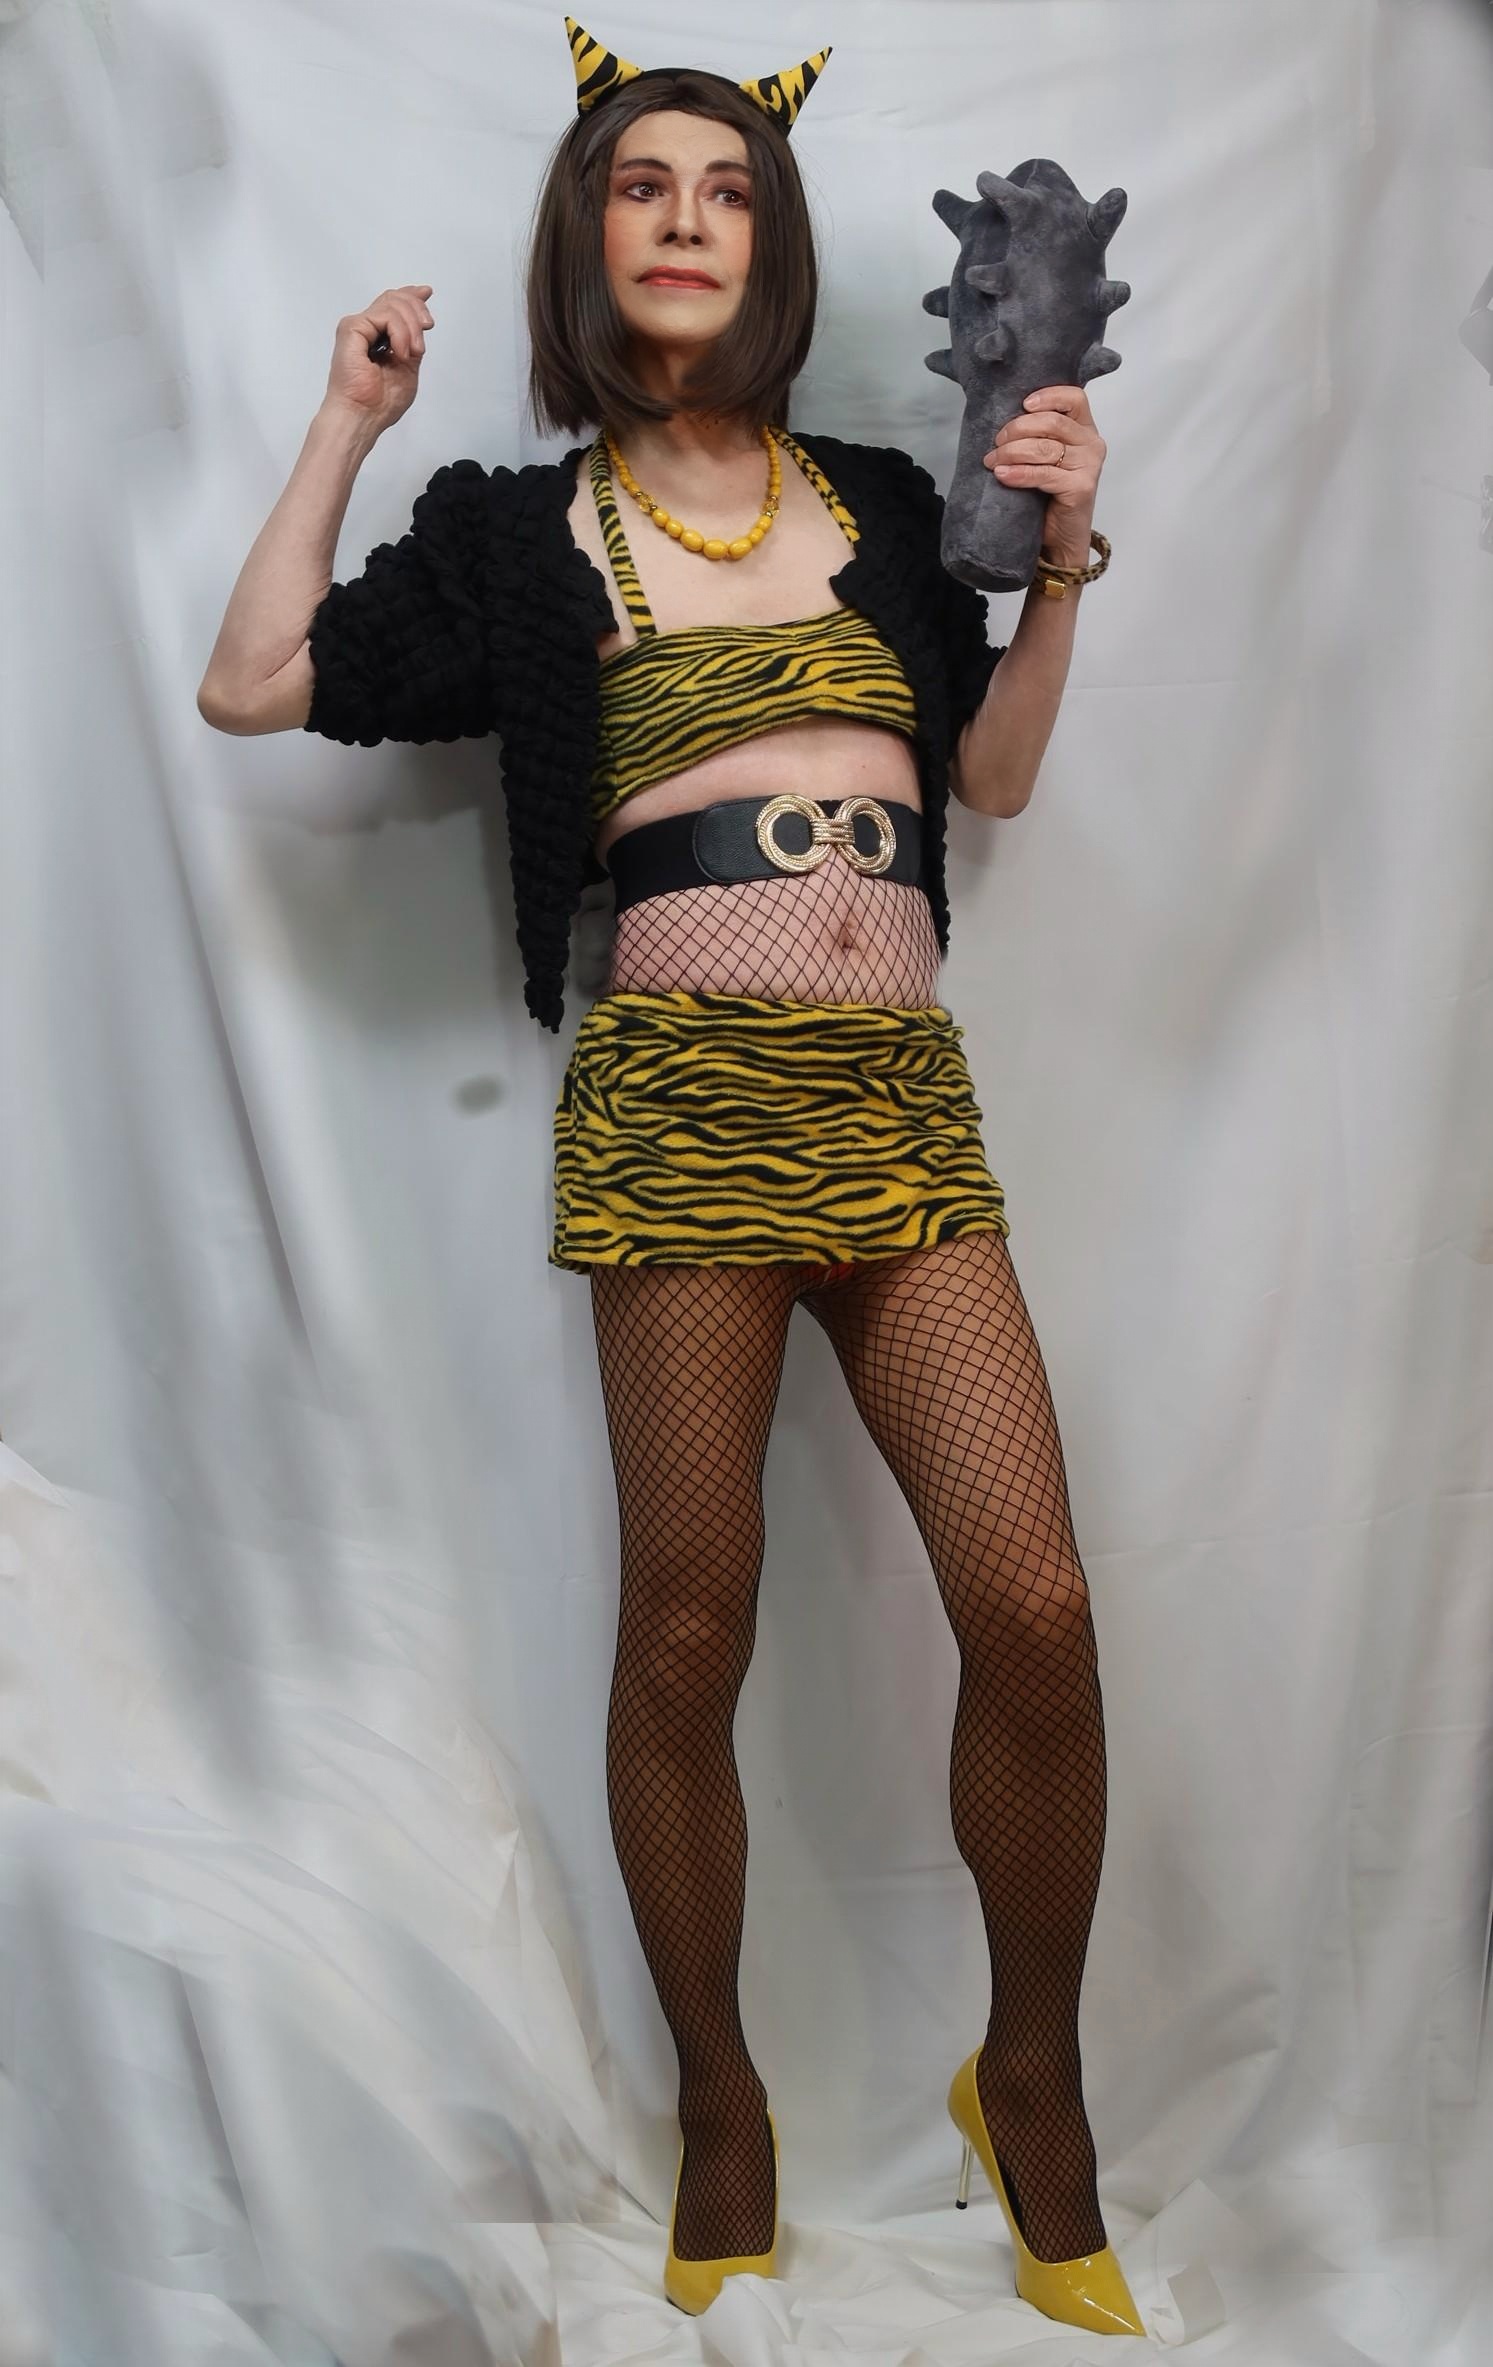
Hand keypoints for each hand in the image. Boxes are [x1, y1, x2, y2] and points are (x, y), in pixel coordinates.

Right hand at [322, 285, 434, 435]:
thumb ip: (413, 342)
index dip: (410, 295)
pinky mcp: (352, 328)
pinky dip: (400, 333)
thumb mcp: (408, 368)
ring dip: (411, 327)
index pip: (392, 305)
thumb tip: (422, 320)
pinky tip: (400, 353)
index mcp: (377, 337)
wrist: (363, 417)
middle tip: (427, 328)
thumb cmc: (380, 403)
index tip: (426, 292)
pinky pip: (385, 316)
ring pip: (393, 304)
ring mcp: (357, 327)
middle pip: (394, 298)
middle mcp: (366, 329)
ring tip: (411, 353)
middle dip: (417, 310)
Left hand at [984, 384, 1105, 564]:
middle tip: (996, 444)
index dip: (1048, 396)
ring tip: (992, 462)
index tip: (1023, 405)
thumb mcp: (1046, 459)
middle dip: (1017, 429)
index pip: (1074, 398)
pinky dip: (1019, 473)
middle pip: (1052, 422)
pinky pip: (1043, 474)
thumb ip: (1038, 436)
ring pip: (1044, 448)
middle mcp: (1092, 445)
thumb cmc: (1049, 497)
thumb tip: (1003, 420)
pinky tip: (1002, 475)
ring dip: (1011, 452)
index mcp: (1086, 430)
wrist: (1061, 539)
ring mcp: (1089, 467)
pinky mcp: (1080, 488)